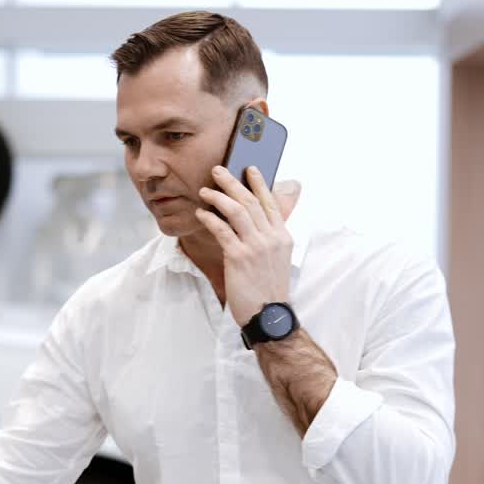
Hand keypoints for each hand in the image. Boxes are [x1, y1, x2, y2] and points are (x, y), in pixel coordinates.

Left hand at [196, 166, 301, 326]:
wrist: (269, 315)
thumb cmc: (269, 290)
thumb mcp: (278, 259)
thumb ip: (269, 238)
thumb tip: (254, 222)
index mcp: (283, 236)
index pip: (270, 203)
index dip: (259, 183)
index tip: (249, 169)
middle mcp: (271, 238)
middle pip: (250, 201)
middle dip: (232, 182)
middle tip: (217, 171)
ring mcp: (255, 247)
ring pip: (236, 211)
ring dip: (218, 197)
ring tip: (205, 191)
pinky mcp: (238, 257)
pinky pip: (222, 230)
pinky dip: (210, 218)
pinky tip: (201, 214)